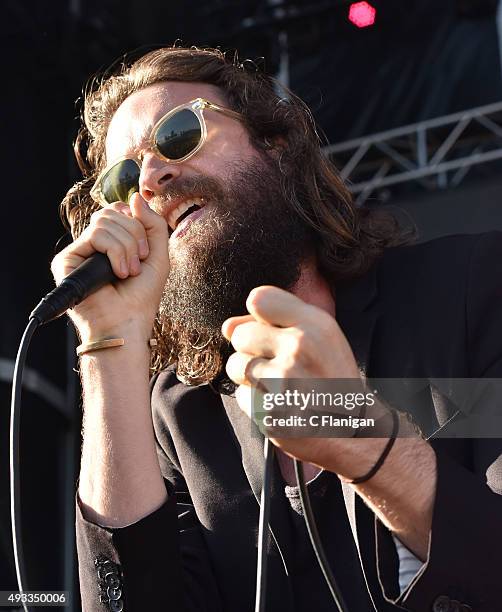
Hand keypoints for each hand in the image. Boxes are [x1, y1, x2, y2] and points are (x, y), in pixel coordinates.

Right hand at [51, 193, 168, 339]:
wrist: (128, 323)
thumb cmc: (141, 297)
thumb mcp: (158, 255)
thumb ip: (152, 224)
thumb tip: (134, 197)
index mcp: (111, 241)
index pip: (120, 210)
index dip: (137, 223)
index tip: (145, 251)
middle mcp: (92, 244)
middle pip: (113, 212)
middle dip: (135, 236)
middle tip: (138, 265)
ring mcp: (79, 251)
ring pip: (105, 221)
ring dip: (127, 247)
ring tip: (128, 272)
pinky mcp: (66, 259)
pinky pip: (95, 235)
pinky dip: (115, 252)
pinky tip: (117, 273)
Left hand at [222, 285, 362, 467]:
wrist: (352, 429)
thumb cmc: (331, 378)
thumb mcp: (320, 338)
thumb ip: (275, 322)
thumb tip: (227, 326)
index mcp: (315, 325)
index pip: (259, 299)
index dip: (259, 318)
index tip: (273, 332)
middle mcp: (300, 348)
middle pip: (241, 334)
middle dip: (251, 349)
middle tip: (278, 364)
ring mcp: (284, 381)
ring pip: (236, 365)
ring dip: (250, 376)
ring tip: (279, 385)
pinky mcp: (270, 411)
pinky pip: (242, 396)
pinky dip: (256, 402)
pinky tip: (280, 405)